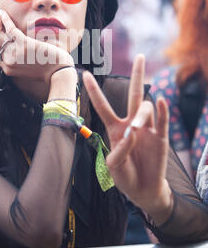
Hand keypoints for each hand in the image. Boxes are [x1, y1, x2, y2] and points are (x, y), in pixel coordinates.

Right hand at [0, 8, 74, 82]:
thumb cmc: (48, 68)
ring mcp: (15, 54)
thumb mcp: (28, 66)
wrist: (60, 72)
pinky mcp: (24, 45)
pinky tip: (3, 13)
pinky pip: (9, 29)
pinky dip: (5, 19)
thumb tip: (13, 46)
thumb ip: (18, 59)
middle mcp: (8, 62)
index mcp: (7, 68)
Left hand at [82, 54, 172, 224]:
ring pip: (145, 109)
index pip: (103, 106)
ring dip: (141, 115)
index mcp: (115, 128)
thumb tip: (133, 132)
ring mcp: (147, 129)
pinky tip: (162, 100)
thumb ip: (120, 149)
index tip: (85, 74)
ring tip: (137, 129)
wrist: (143, 190)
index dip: (94, 91)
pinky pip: (162, 121)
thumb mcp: (113, 165)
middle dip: (136, 75)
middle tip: (139, 56)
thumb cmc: (124, 176)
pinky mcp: (160, 138)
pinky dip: (163, 111)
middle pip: (133, 94)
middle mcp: (131, 123)